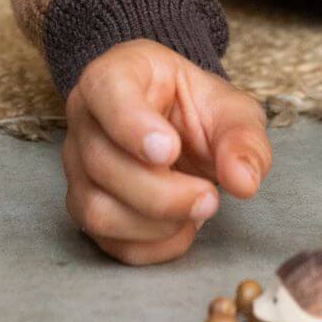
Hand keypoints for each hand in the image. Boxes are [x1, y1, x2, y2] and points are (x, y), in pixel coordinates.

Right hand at [62, 39, 271, 264]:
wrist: (179, 127)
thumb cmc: (195, 108)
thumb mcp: (230, 109)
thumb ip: (242, 138)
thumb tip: (243, 180)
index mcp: (115, 75)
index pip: (105, 90)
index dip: (133, 125)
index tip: (169, 150)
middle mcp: (86, 118)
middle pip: (103, 162)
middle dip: (161, 192)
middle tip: (209, 197)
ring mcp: (78, 166)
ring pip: (96, 208)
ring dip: (155, 224)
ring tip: (198, 209)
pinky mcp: (84, 206)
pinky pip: (107, 241)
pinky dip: (152, 246)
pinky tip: (182, 228)